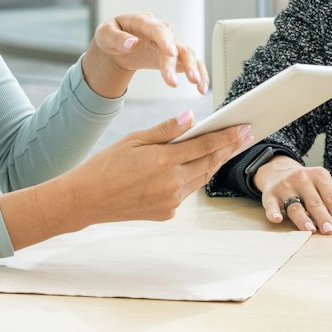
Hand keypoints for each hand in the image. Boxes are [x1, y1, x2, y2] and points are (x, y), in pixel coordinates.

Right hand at [1, 111, 253, 247]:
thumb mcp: (135, 139)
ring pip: (201, 178)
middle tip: (245, 135)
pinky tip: (198, 167)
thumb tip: (192, 118)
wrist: (86, 200)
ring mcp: (170, 201)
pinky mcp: (166, 213)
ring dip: (214, 163)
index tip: (244, 127)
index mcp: (164, 161)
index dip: (228, 136)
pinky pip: (186, 192)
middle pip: (209, 163)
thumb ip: (166, 130)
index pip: (205, 145)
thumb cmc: (107, 164)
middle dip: (229, 149)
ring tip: (227, 149)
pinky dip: (194, 178)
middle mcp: (171, 183)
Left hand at [80, 12, 209, 99]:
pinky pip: (190, 63)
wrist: (117, 44)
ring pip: (187, 53)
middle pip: (176, 44)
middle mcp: (161, 32)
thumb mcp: (105, 34)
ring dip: (194, 68)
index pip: (158, 30)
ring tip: (197, 85)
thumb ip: (117, 38)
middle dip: (182, 61)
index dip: (165, 40)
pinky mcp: (174, 56)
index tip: (171, 52)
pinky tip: (201, 88)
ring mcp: (169, 43)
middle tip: (182, 80)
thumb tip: (132, 43)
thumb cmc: (110, 36)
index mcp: (144, 22)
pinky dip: (199, 73)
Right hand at [254, 156, 331, 234]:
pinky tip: (277, 219)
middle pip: (314, 202)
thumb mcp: (319, 184)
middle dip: (323, 217)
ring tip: (311, 230)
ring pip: (295, 206)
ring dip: (303, 219)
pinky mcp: (270, 194)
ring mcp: (285, 186)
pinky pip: (271, 205)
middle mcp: (302, 179)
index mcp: (318, 175)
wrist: (278, 170)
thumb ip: (328, 201)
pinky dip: (273, 212)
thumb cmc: (304, 183)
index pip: (331, 196)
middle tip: (329, 230)